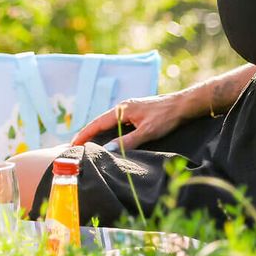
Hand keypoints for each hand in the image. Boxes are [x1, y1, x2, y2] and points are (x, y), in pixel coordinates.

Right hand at [72, 91, 197, 151]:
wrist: (183, 105)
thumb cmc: (166, 117)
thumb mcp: (147, 131)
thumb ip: (128, 141)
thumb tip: (109, 150)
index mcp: (122, 110)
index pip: (97, 123)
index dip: (84, 134)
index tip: (73, 144)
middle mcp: (123, 107)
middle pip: (100, 122)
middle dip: (87, 133)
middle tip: (76, 146)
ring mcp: (130, 109)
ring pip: (108, 122)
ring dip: (98, 132)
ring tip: (89, 144)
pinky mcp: (137, 112)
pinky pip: (117, 122)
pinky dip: (109, 130)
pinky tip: (110, 137)